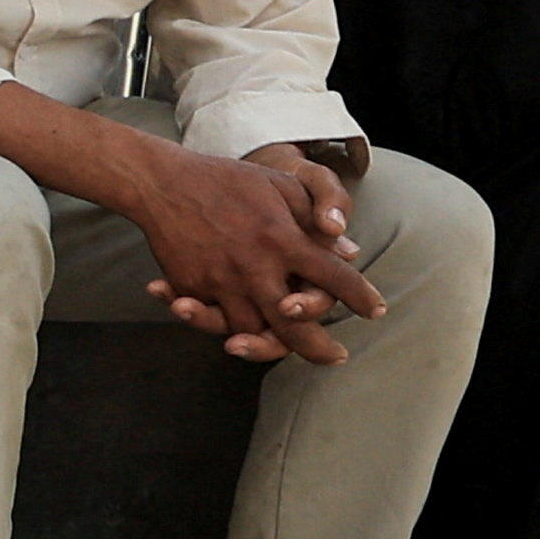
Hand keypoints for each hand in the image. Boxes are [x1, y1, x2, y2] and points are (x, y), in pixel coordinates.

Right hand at [128, 132, 383, 363]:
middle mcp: (255, 267)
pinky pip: (210, 320)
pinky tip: (232, 335)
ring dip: (267, 346)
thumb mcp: (283, 186)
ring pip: (249, 332)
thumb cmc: (229, 181)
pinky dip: (221, 328)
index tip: (375, 310)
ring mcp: (220, 281)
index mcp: (284, 240)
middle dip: (318, 348)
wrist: (164, 183)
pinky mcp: (191, 287)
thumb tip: (346, 251)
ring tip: (283, 349)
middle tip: (336, 357)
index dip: (360, 296)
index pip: (334, 277)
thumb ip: (317, 218)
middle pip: (293, 324)